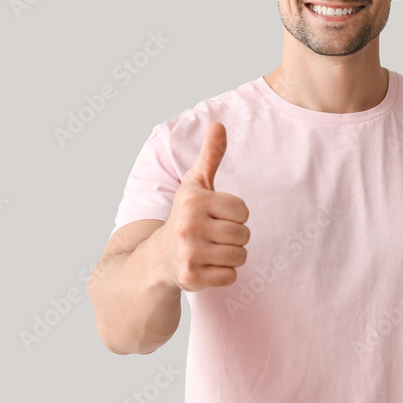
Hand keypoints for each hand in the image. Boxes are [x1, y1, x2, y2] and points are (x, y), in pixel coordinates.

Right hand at [157, 122, 249, 291]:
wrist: (158, 257)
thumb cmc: (185, 216)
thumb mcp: (196, 184)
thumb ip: (210, 155)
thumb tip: (218, 124)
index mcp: (194, 200)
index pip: (243, 211)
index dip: (235, 215)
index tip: (216, 216)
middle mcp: (189, 226)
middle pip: (244, 235)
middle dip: (234, 237)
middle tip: (212, 236)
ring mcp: (189, 253)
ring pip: (240, 256)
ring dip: (230, 256)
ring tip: (210, 250)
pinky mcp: (191, 277)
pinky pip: (231, 277)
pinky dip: (223, 274)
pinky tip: (206, 266)